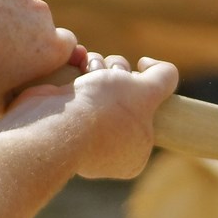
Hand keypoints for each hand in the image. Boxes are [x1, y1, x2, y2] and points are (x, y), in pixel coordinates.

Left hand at [0, 0, 81, 118]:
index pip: (67, 45)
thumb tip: (24, 99)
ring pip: (15, 0)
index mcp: (50, 47)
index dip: (49, 52)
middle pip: (40, 21)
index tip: (29, 59)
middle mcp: (41, 13)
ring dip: (2, 11)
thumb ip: (19, 99)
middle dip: (23, 31)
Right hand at [0, 50, 176, 179]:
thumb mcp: (148, 92)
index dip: (140, 86)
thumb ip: (164, 78)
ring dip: (97, 67)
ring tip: (89, 69)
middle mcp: (108, 148)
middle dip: (117, 73)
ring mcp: (79, 133)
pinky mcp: (57, 116)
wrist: (54, 123)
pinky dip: (75, 69)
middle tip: (110, 75)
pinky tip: (76, 64)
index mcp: (134, 154)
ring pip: (97, 85)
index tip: (132, 81)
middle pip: (122, 93)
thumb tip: (151, 65)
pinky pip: (73, 86)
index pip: (144, 108)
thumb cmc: (105, 112)